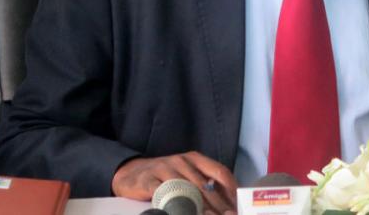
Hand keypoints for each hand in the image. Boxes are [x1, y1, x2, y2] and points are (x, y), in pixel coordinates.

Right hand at [112, 151, 237, 214]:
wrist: (131, 172)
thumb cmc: (165, 175)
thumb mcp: (186, 172)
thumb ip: (205, 182)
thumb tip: (228, 200)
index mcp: (194, 158)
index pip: (219, 171)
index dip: (231, 189)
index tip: (237, 205)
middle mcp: (181, 162)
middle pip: (205, 185)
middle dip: (218, 205)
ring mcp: (165, 170)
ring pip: (187, 191)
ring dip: (200, 208)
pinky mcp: (149, 181)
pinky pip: (164, 195)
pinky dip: (175, 206)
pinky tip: (182, 212)